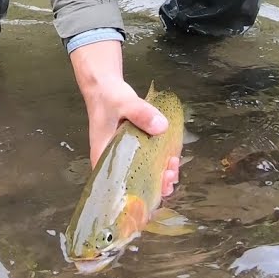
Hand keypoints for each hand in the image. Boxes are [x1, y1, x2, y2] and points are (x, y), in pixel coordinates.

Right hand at [70, 40, 180, 196]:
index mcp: (105, 157)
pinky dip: (159, 162)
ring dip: (160, 175)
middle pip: (134, 182)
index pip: (120, 185)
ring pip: (143, 173)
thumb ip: (141, 113)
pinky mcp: (134, 147)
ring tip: (173, 167)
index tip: (157, 185)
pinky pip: (148, 160)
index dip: (139, 191)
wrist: (104, 86)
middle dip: (155, 184)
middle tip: (170, 175)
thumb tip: (161, 127)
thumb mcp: (124, 103)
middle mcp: (114, 161)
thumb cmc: (108, 97)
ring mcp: (125, 154)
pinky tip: (172, 159)